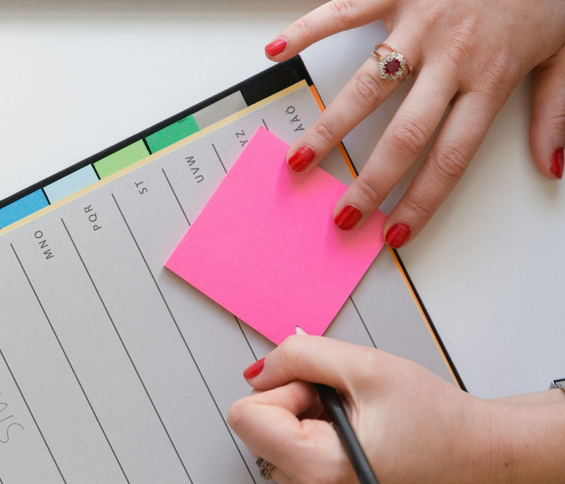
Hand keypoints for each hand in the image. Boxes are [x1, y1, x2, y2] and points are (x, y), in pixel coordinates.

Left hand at [227, 335, 564, 482]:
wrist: (475, 452)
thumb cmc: (435, 419)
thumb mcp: (366, 366)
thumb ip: (301, 356)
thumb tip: (258, 370)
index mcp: (317, 468)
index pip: (245, 416)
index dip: (281, 390)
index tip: (322, 390)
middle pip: (255, 425)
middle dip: (293, 401)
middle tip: (345, 403)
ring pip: (271, 434)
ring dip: (304, 416)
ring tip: (354, 419)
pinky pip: (289, 447)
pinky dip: (312, 430)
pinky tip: (350, 430)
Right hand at [264, 0, 564, 247]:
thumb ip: (556, 111)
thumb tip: (550, 164)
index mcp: (490, 77)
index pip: (450, 156)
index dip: (421, 201)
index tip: (394, 231)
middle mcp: (450, 56)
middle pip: (403, 134)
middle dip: (368, 182)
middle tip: (342, 213)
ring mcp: (417, 23)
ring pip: (365, 87)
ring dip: (329, 128)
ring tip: (300, 160)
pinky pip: (343, 11)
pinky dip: (306, 30)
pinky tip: (276, 51)